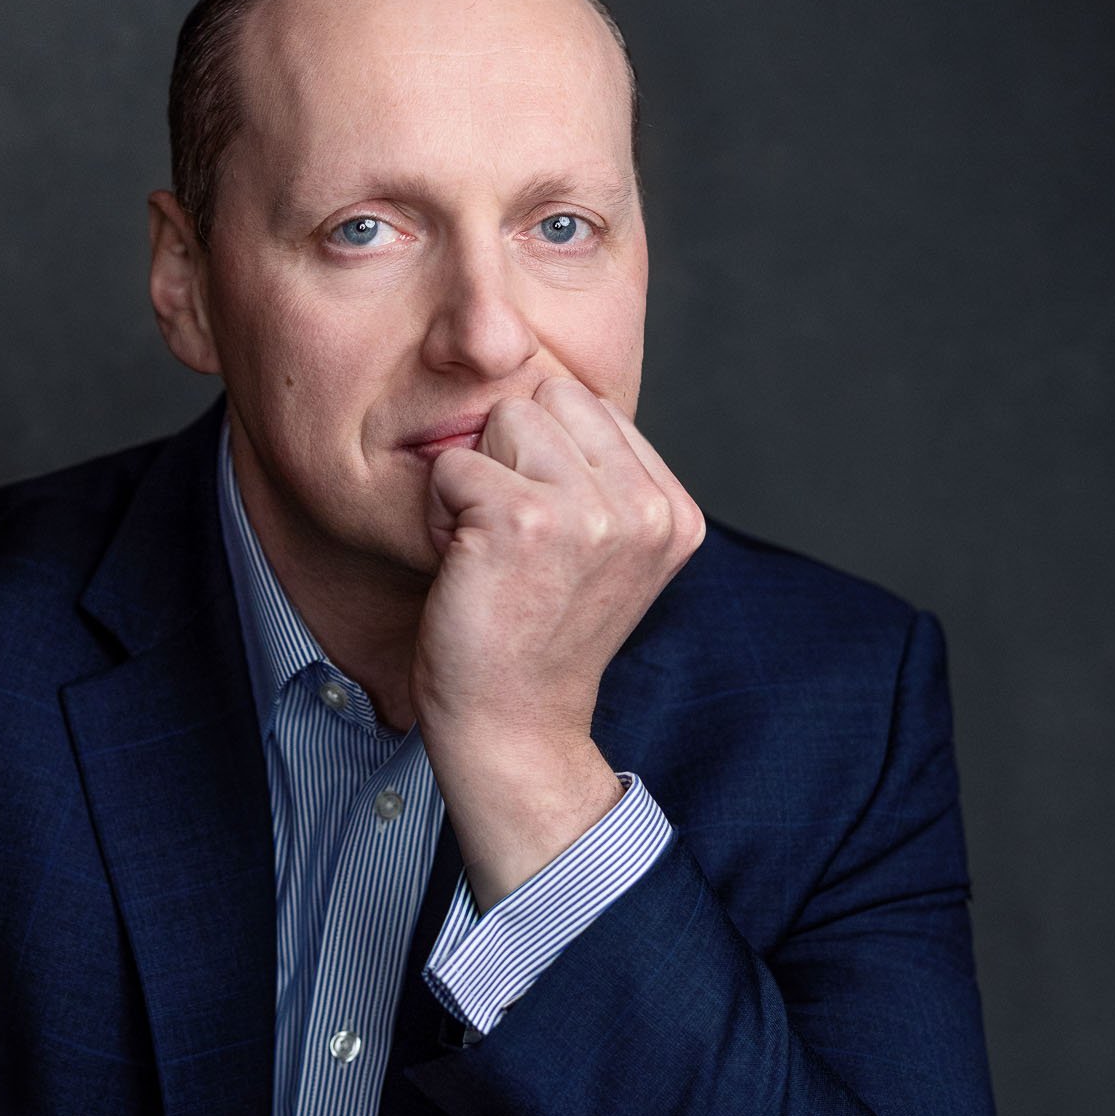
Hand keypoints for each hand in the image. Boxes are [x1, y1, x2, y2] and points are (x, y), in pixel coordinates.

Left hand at [411, 376, 703, 906]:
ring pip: (504, 418)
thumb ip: (604, 479)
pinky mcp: (526, 519)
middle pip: (549, 398)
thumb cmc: (536, 637)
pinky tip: (464, 566)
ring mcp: (591, 512)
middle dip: (512, 457)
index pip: (592, 407)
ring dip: (476, 480)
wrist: (513, 727)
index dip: (544, 460)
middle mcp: (646, 508)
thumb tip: (553, 388)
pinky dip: (440, 511)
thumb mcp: (603, 554)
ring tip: (489, 552)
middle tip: (509, 544)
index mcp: (674, 511)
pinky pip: (455, 463)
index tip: (543, 539)